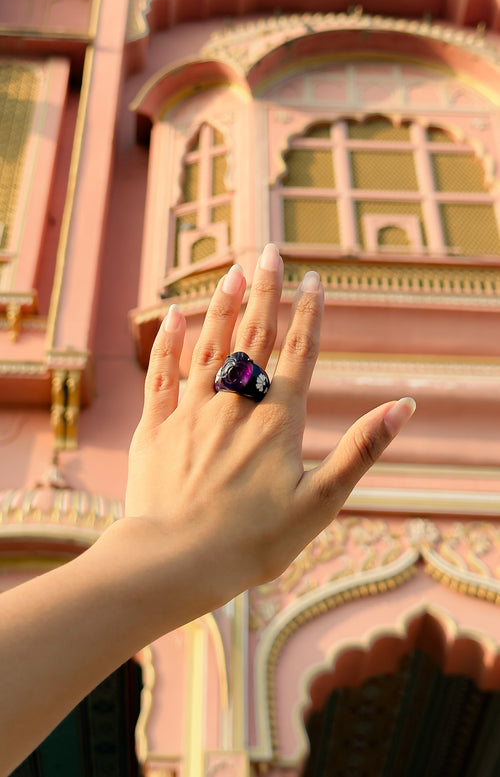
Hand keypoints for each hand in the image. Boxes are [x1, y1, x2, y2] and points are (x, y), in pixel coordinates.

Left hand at [125, 244, 414, 620]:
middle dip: (267, 292)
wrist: (177, 562)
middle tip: (271, 252)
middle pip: (255, 337)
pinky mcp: (155, 428)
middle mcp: (235, 405)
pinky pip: (161, 374)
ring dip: (224, 305)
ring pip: (210, 345)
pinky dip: (169, 341)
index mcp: (276, 421)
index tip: (314, 279)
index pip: (299, 353)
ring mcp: (191, 412)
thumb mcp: (321, 501)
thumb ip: (361, 449)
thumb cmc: (254, 541)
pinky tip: (176, 314)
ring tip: (235, 270)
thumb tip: (403, 406)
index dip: (308, 313)